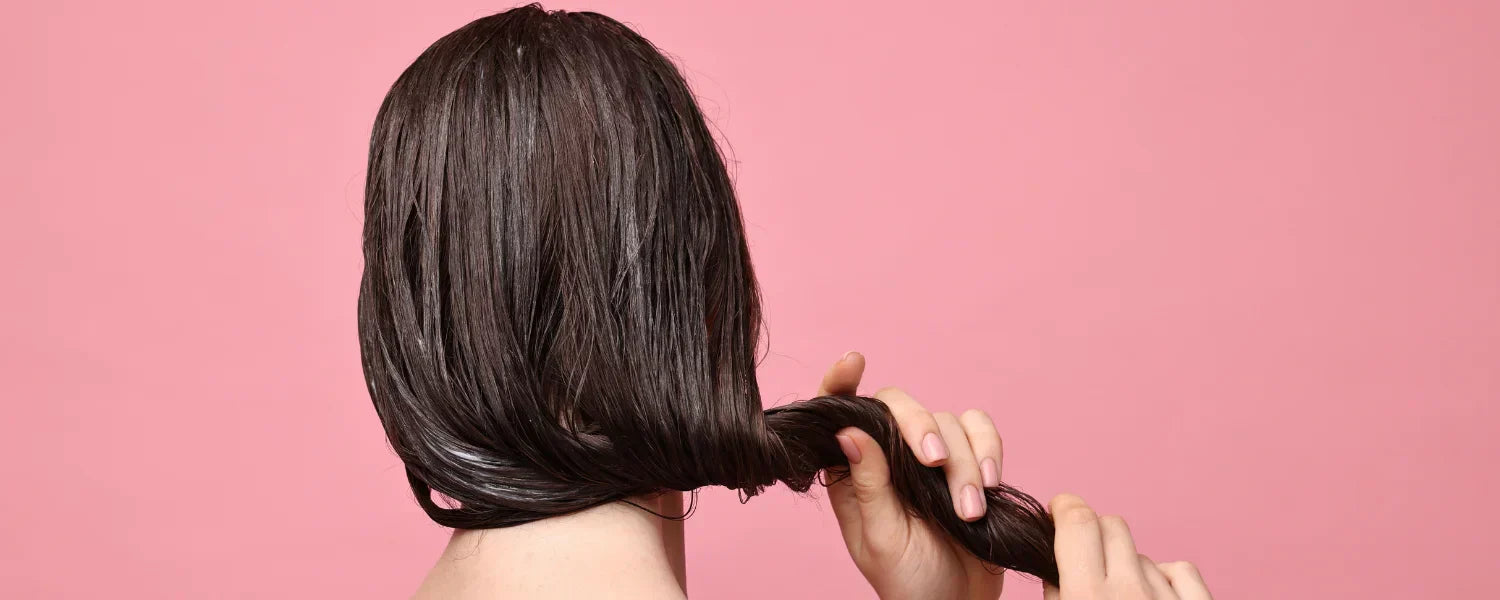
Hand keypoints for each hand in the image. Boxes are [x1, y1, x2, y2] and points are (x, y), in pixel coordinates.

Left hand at [818, 352, 1006, 599]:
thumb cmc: (909, 583)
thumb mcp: (880, 539)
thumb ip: (867, 485)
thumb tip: (848, 430)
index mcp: (853, 471)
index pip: (840, 414)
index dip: (841, 382)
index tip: (853, 362)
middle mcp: (889, 456)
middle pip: (900, 405)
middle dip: (919, 427)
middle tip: (933, 464)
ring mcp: (930, 458)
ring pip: (947, 421)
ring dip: (964, 463)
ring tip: (968, 510)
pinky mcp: (969, 463)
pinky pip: (981, 431)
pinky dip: (989, 450)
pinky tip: (990, 485)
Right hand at [1044, 494, 1211, 599]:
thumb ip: (1058, 597)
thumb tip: (1056, 572)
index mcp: (1087, 596)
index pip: (1079, 523)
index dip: (1065, 507)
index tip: (1060, 509)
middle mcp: (1129, 592)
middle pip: (1112, 525)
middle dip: (1095, 532)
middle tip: (1087, 554)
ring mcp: (1168, 599)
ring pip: (1144, 553)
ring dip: (1128, 564)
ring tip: (1122, 596)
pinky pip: (1182, 570)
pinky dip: (1167, 576)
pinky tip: (1155, 595)